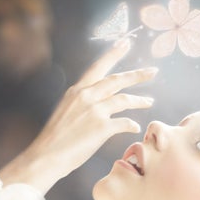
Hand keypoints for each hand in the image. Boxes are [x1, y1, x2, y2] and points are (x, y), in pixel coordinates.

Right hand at [0, 39, 156, 191]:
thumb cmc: (56, 138)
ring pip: (124, 99)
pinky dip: (131, 124)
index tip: (126, 43)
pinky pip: (124, 123)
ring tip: (149, 101)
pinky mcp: (101, 127)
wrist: (47, 156)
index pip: (99, 67)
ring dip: (139, 100)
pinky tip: (135, 127)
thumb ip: (83, 102)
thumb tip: (99, 101)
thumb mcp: (67, 110)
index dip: (114, 54)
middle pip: (117, 80)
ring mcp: (94, 111)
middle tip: (153, 71)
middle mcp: (86, 96)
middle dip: (137, 75)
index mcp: (77, 90)